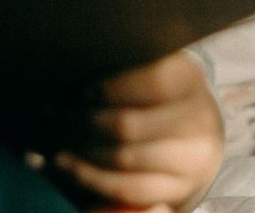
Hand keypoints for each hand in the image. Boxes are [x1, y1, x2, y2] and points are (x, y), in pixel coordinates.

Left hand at [50, 51, 223, 211]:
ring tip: (57, 139)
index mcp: (190, 79)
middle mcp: (198, 120)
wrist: (200, 133)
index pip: (153, 81)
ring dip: (82, 151)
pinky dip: (90, 178)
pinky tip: (66, 165)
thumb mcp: (153, 65)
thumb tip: (74, 68)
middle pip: (129, 125)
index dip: (111, 86)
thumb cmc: (160, 91)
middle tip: (55, 115)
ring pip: (124, 160)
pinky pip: (126, 189)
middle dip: (83, 121)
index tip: (82, 89)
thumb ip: (123, 63)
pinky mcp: (178, 190)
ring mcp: (191, 161)